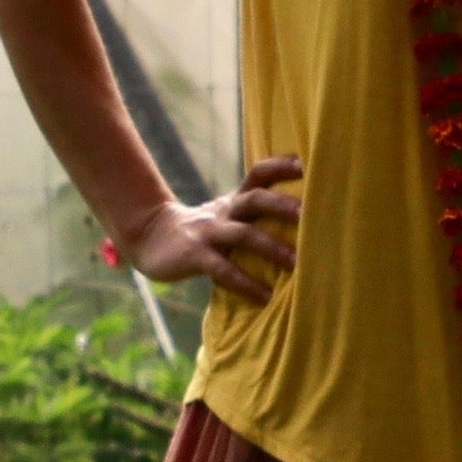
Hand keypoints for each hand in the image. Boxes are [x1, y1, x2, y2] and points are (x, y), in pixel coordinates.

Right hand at [113, 155, 303, 300]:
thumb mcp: (227, 214)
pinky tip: (266, 297)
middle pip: (255, 199)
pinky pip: (224, 270)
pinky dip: (246, 284)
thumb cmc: (203, 230)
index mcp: (234, 200)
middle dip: (282, 205)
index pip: (259, 174)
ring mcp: (208, 233)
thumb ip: (255, 213)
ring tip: (297, 263)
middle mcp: (224, 212)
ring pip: (244, 235)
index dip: (281, 167)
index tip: (308, 164)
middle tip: (310, 214)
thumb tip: (303, 218)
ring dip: (272, 248)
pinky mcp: (195, 256)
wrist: (151, 238)